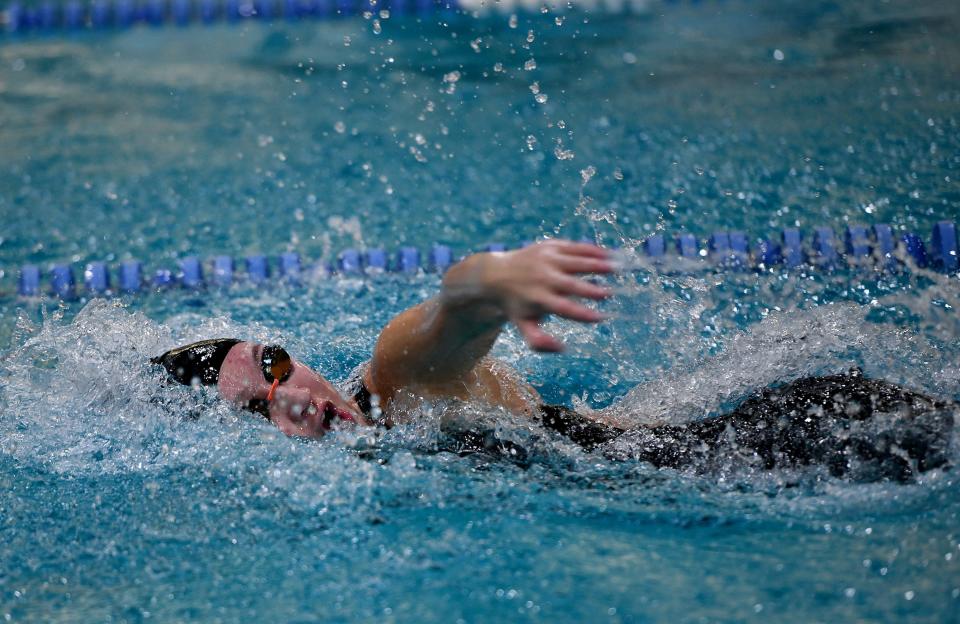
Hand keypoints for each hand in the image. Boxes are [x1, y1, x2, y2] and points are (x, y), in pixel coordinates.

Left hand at [482, 240, 612, 351]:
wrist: (496, 273)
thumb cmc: (516, 304)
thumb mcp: (523, 324)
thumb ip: (539, 341)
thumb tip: (563, 348)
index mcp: (538, 298)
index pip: (563, 308)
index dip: (582, 314)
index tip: (601, 318)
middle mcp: (543, 277)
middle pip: (570, 284)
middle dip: (590, 289)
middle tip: (610, 293)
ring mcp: (546, 259)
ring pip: (575, 261)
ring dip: (596, 264)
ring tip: (616, 268)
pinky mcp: (550, 246)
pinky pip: (574, 247)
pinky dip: (591, 250)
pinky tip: (608, 254)